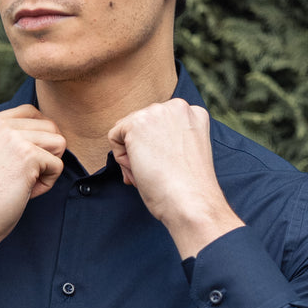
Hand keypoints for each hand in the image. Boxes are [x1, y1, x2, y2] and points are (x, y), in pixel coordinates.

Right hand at [0, 105, 65, 268]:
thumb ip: (10, 139)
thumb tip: (52, 134)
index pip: (31, 113)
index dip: (38, 138)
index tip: (22, 162)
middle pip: (50, 127)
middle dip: (45, 154)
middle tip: (22, 177)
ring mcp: (13, 137)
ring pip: (59, 143)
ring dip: (48, 167)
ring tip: (24, 183)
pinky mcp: (27, 155)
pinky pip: (58, 165)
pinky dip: (47, 183)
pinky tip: (25, 192)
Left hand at [108, 99, 243, 257]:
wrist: (192, 201)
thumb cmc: (191, 188)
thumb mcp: (187, 153)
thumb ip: (169, 139)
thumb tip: (140, 147)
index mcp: (194, 113)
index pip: (161, 124)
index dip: (158, 148)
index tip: (166, 167)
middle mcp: (177, 106)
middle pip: (142, 125)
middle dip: (143, 150)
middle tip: (155, 173)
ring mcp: (157, 112)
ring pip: (127, 131)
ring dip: (132, 155)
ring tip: (149, 173)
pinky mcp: (137, 123)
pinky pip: (114, 137)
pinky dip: (121, 158)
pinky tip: (140, 170)